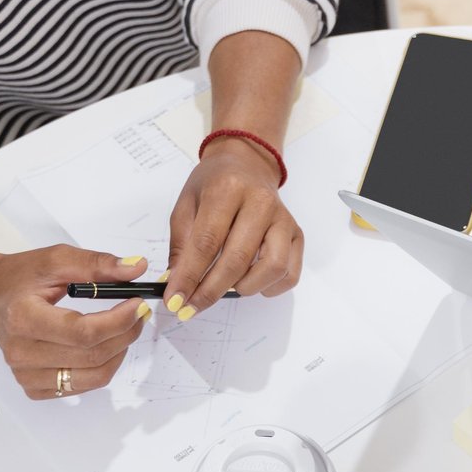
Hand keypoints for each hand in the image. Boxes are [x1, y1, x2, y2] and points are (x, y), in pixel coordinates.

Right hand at [0, 236, 156, 398]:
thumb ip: (96, 264)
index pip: (83, 332)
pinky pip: (81, 388)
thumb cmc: (20, 279)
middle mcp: (21, 352)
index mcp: (23, 318)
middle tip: (137, 314)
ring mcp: (25, 375)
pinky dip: (100, 369)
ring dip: (118, 353)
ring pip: (93, 377)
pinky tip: (100, 347)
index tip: (137, 304)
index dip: (119, 321)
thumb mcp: (55, 260)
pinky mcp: (33, 388)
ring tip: (123, 330)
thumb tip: (135, 268)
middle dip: (125, 335)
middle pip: (92, 356)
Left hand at [162, 140, 301, 316]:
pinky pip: (290, 273)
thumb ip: (181, 246)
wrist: (246, 164)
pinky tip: (250, 281)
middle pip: (237, 259)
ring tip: (226, 286)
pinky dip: (269, 287)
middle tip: (191, 307)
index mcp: (227, 188)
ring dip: (244, 288)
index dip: (189, 276)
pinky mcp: (297, 234)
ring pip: (272, 268)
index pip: (206, 242)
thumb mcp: (186, 205)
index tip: (175, 301)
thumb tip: (176, 286)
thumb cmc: (214, 185)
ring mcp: (283, 219)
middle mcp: (260, 202)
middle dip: (210, 291)